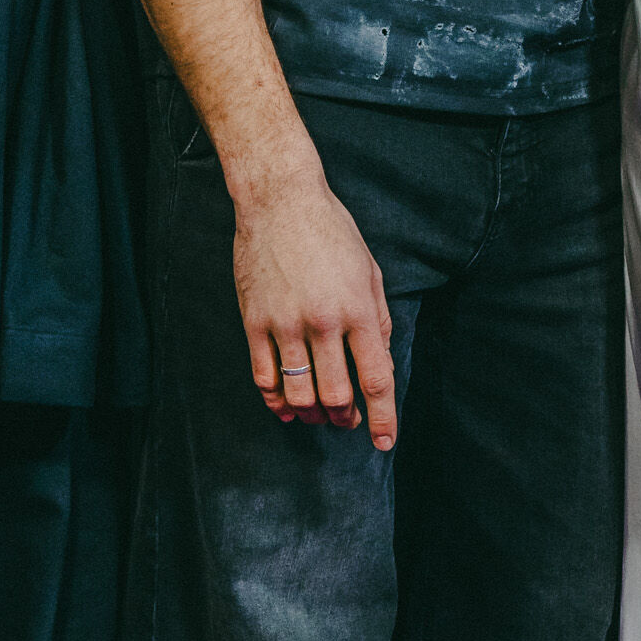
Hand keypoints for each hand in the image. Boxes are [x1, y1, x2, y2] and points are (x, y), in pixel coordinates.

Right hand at [232, 174, 397, 445]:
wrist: (280, 200)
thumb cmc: (331, 231)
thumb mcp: (369, 270)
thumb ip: (377, 318)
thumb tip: (380, 361)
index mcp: (358, 308)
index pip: (376, 377)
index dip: (383, 416)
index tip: (384, 441)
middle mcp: (323, 321)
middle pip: (336, 394)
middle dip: (344, 418)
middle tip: (347, 421)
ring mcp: (285, 323)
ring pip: (298, 392)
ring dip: (310, 414)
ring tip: (317, 416)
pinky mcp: (255, 321)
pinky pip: (264, 376)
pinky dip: (275, 400)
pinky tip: (284, 407)